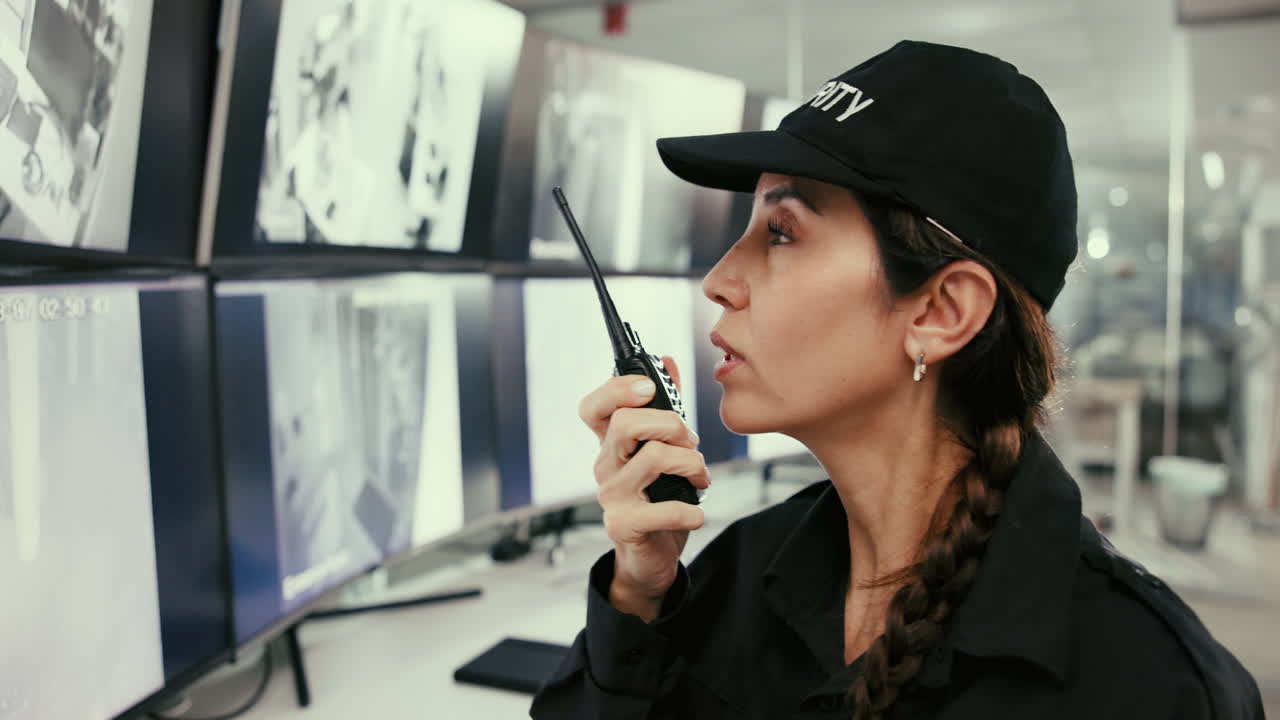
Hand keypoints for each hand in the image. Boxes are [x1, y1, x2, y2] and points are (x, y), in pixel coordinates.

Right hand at [578, 357, 709, 621]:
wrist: (650, 557)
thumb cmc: (658, 497)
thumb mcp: (662, 450)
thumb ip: (665, 407)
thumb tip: (668, 360)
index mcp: (611, 443)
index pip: (593, 407)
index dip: (617, 389)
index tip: (649, 387)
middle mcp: (605, 465)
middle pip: (625, 423)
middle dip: (671, 425)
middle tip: (691, 443)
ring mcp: (611, 496)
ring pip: (654, 458)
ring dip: (692, 465)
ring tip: (701, 478)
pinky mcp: (623, 525)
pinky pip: (664, 509)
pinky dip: (690, 510)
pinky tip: (696, 514)